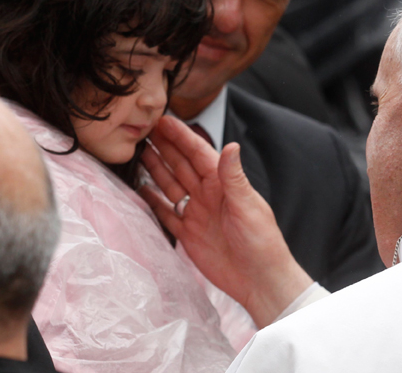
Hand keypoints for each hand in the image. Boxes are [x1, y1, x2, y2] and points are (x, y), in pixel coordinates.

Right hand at [140, 115, 312, 327]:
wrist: (259, 280)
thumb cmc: (262, 242)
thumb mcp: (248, 206)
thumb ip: (234, 177)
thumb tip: (231, 145)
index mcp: (224, 184)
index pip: (198, 153)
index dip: (181, 136)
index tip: (163, 120)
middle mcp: (209, 194)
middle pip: (181, 165)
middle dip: (164, 146)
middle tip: (143, 129)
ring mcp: (198, 213)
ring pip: (171, 185)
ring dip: (156, 168)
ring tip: (138, 152)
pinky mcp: (189, 234)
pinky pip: (167, 214)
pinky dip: (154, 202)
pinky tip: (141, 189)